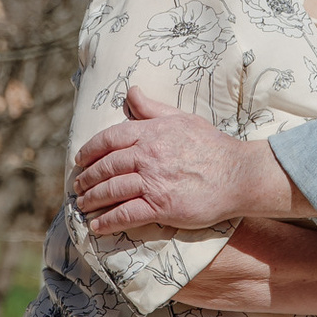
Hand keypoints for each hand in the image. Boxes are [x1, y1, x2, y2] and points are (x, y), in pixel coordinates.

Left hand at [74, 83, 288, 233]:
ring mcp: (153, 182)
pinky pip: (126, 213)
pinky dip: (108, 220)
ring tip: (83, 205)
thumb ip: (152, 109)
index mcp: (150, 133)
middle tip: (78, 186)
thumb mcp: (181, 118)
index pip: (109, 139)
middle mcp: (147, 156)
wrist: (238, 174)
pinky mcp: (161, 206)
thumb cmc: (212, 145)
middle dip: (87, 178)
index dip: (90, 150)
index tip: (80, 159)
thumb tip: (131, 91)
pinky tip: (97, 226)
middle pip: (106, 167)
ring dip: (92, 199)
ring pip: (111, 190)